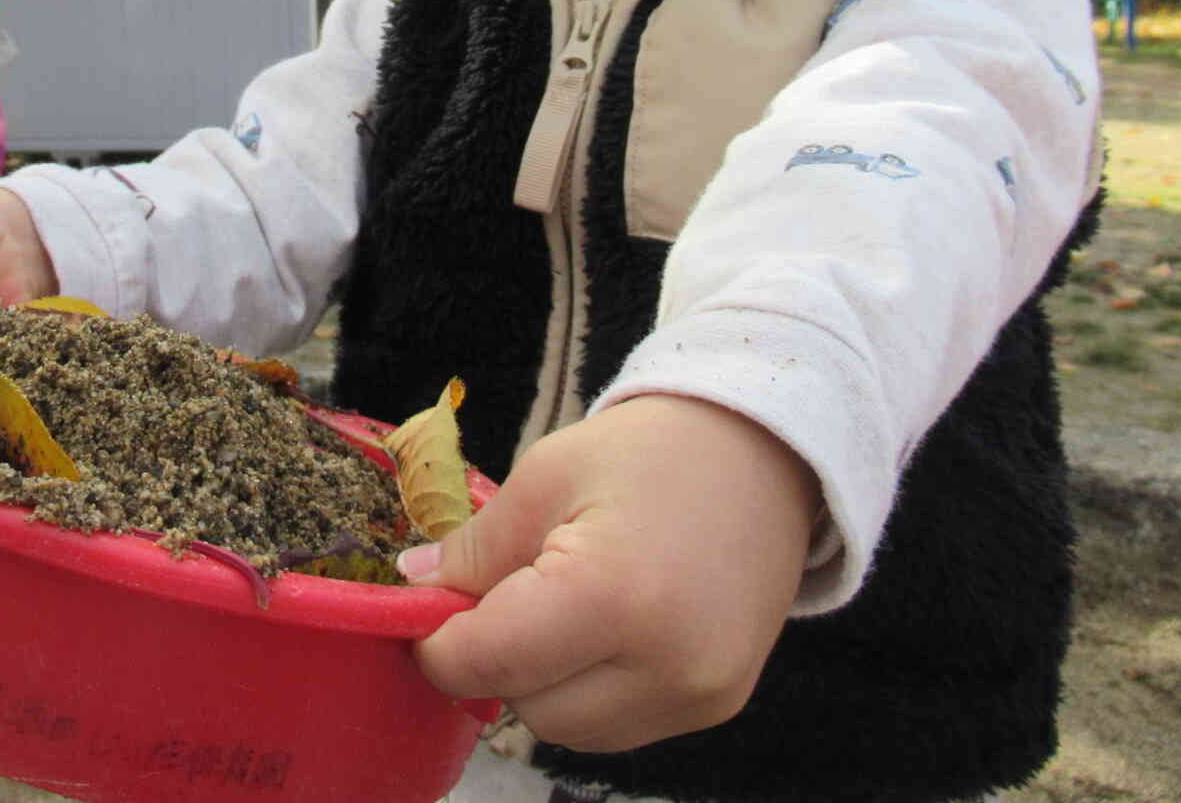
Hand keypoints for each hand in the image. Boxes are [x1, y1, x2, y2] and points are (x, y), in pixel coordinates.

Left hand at [398, 395, 818, 752]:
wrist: (766, 452)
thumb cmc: (649, 451)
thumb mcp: (546, 475)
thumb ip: (476, 547)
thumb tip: (414, 591)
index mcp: (611, 598)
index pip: (487, 662)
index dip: (437, 644)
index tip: (424, 612)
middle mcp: (663, 666)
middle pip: (525, 706)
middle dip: (494, 660)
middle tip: (496, 597)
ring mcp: (699, 695)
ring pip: (569, 730)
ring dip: (542, 682)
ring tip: (556, 608)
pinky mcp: (717, 705)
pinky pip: (620, 727)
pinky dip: (590, 690)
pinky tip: (601, 629)